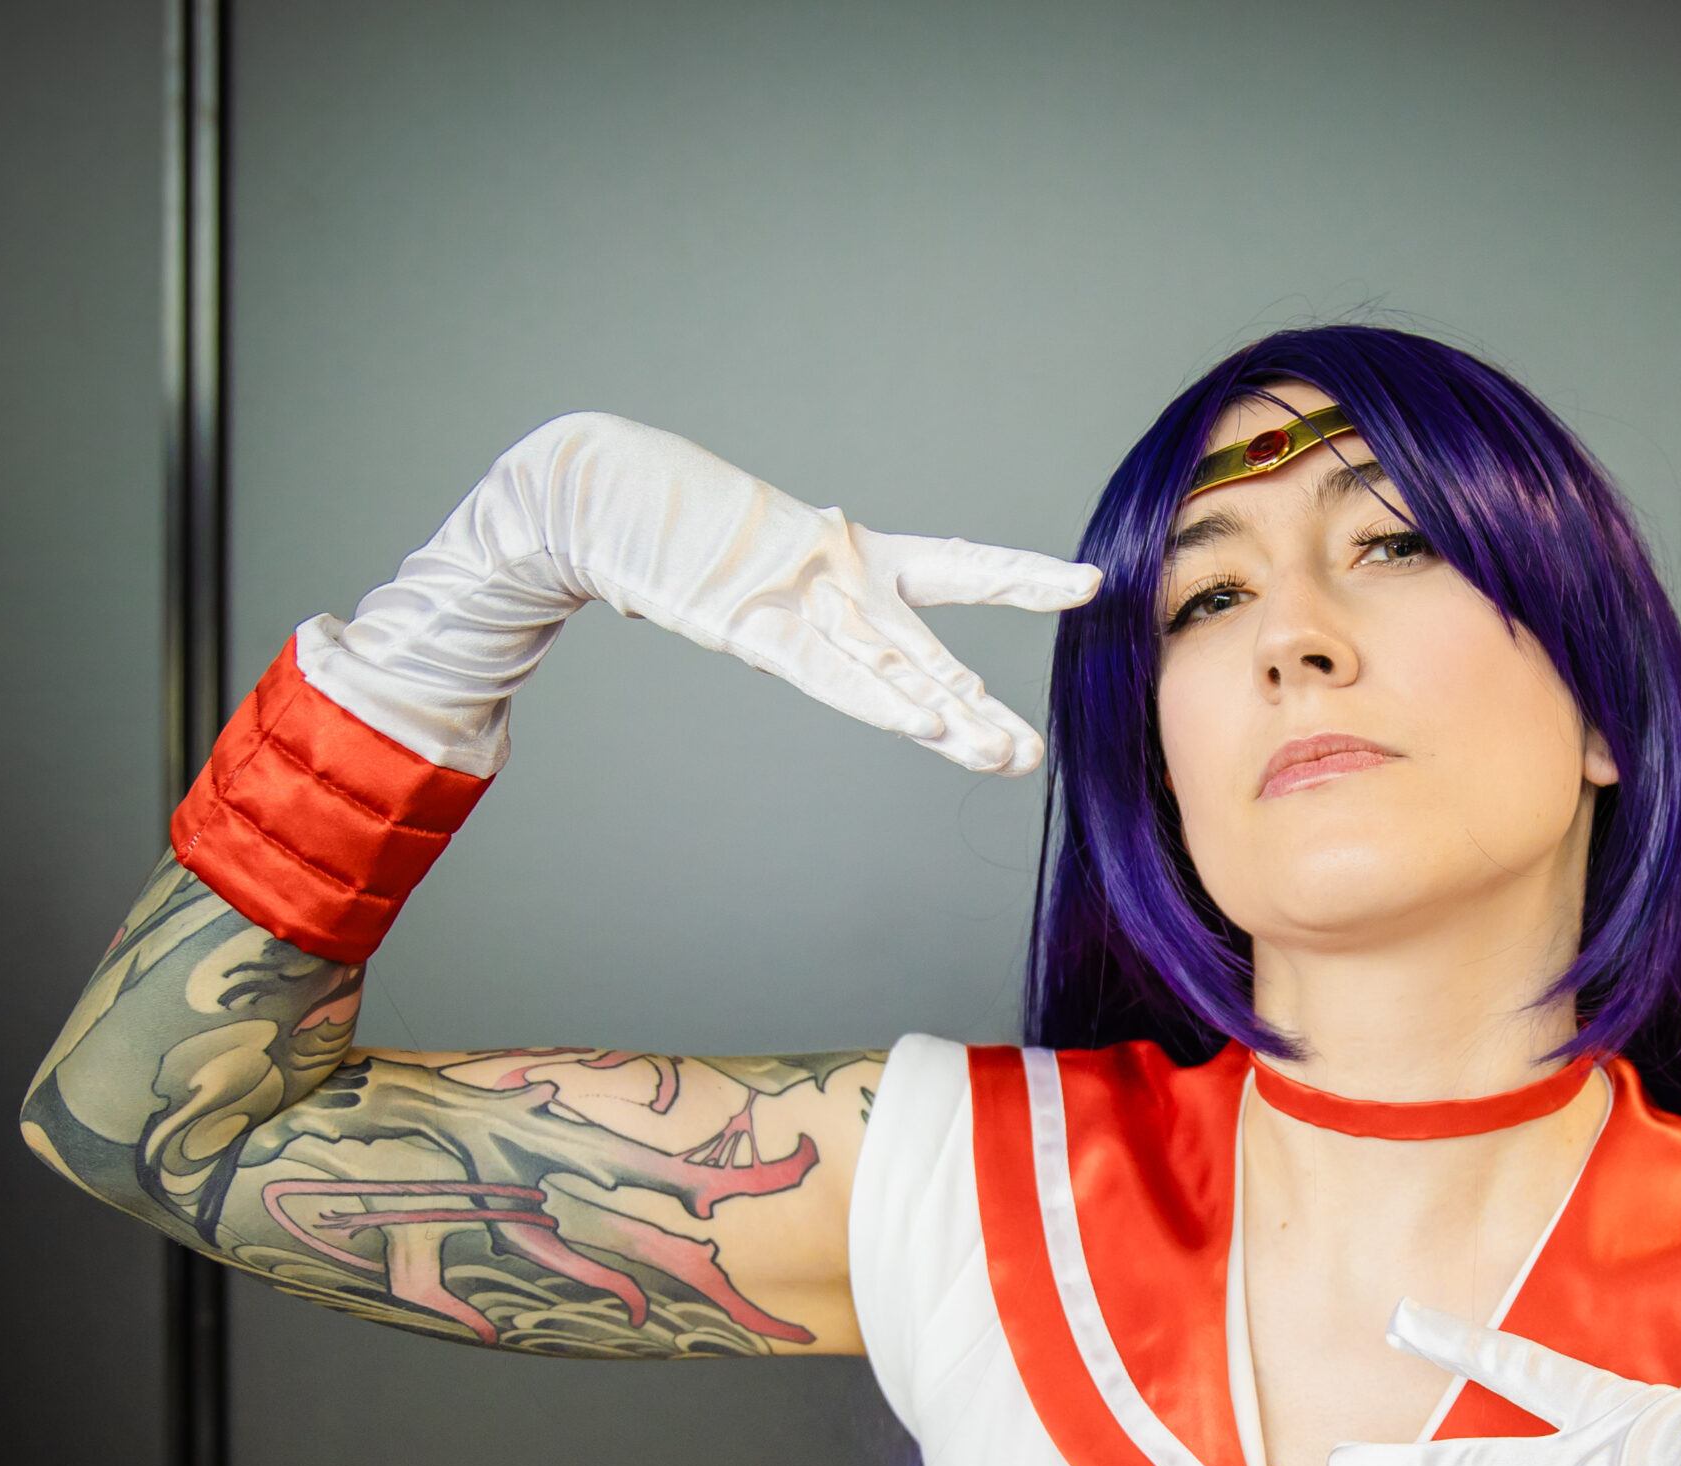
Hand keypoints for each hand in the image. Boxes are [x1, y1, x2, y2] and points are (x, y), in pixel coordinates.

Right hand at [303, 412, 1098, 777]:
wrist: (593, 492)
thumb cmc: (665, 529)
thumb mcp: (749, 578)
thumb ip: (783, 614)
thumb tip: (785, 628)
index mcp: (849, 557)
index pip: (958, 569)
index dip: (1022, 574)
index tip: (1087, 580)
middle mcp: (843, 577)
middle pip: (932, 654)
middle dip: (980, 710)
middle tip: (1035, 751)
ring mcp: (807, 598)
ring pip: (895, 671)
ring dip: (951, 722)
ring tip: (1007, 757)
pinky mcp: (765, 620)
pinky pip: (835, 675)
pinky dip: (883, 700)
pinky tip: (935, 726)